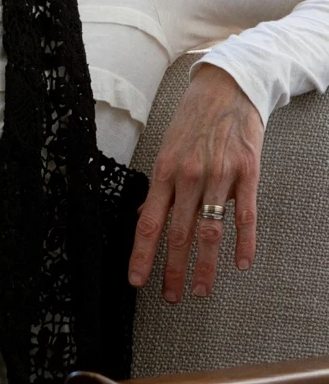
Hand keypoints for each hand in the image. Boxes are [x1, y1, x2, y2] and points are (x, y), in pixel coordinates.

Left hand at [128, 63, 263, 301]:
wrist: (228, 87)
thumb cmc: (194, 119)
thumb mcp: (167, 148)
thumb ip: (160, 186)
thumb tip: (146, 215)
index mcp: (164, 171)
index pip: (149, 222)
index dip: (141, 254)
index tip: (136, 280)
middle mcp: (189, 176)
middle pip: (178, 234)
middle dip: (172, 270)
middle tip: (170, 297)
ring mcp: (220, 175)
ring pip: (210, 231)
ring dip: (204, 266)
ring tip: (199, 290)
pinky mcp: (248, 172)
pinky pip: (246, 215)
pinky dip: (244, 242)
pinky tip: (241, 264)